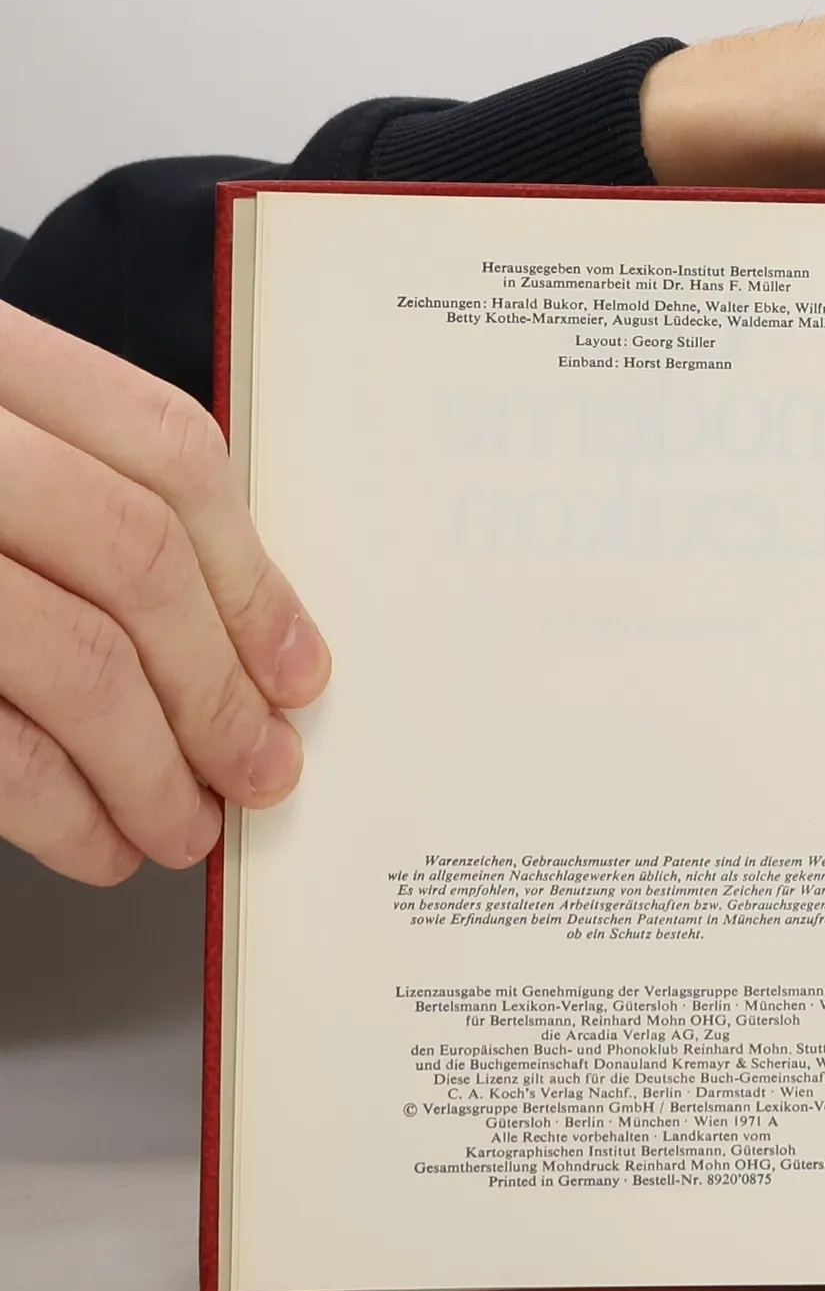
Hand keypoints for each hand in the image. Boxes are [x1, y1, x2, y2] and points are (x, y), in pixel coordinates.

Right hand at [0, 302, 329, 884]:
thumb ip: (66, 488)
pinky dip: (62, 810)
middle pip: (135, 562)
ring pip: (75, 659)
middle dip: (220, 689)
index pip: (164, 449)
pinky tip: (96, 841)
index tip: (297, 667)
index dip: (252, 575)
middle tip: (263, 768)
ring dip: (155, 769)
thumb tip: (234, 632)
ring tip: (186, 825)